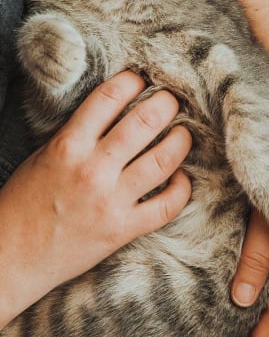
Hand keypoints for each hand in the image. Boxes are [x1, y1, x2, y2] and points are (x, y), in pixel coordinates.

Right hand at [0, 71, 191, 327]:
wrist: (11, 258)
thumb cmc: (23, 203)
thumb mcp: (43, 156)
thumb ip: (78, 134)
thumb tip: (115, 111)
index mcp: (68, 145)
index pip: (109, 97)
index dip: (132, 81)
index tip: (142, 79)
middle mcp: (93, 169)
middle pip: (144, 123)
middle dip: (166, 104)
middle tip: (173, 100)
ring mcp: (111, 201)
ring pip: (163, 160)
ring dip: (180, 141)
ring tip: (184, 134)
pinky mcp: (122, 230)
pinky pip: (166, 206)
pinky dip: (181, 188)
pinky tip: (181, 178)